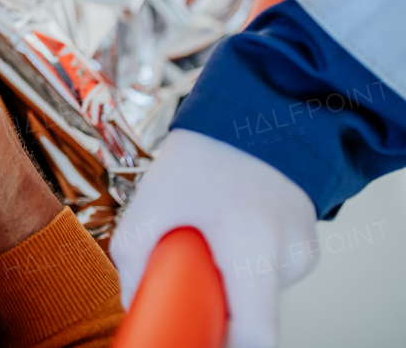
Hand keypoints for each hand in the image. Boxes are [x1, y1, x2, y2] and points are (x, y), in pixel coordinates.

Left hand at [111, 129, 318, 347]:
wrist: (244, 116)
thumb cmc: (200, 158)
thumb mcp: (152, 201)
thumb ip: (132, 255)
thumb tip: (133, 300)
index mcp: (253, 246)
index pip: (256, 333)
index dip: (225, 343)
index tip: (199, 333)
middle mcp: (289, 254)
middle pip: (254, 314)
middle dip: (219, 303)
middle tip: (191, 269)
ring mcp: (304, 249)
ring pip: (262, 293)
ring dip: (233, 278)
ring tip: (211, 235)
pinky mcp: (308, 243)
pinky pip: (272, 272)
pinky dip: (248, 263)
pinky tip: (231, 230)